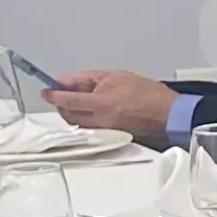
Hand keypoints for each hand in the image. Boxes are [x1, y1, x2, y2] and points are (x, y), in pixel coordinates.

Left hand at [50, 68, 176, 142]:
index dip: (53, 95)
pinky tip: (93, 113)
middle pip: (67, 115)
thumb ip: (88, 78)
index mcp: (100, 104)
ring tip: (82, 102)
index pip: (66, 101)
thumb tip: (68, 81)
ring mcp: (104, 132)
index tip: (47, 91)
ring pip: (77, 124)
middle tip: (64, 94)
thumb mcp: (116, 76)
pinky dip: (85, 121)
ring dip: (73, 113)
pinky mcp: (109, 139)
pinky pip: (89, 130)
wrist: (170, 116)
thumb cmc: (149, 95)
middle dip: (62, 105)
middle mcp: (99, 121)